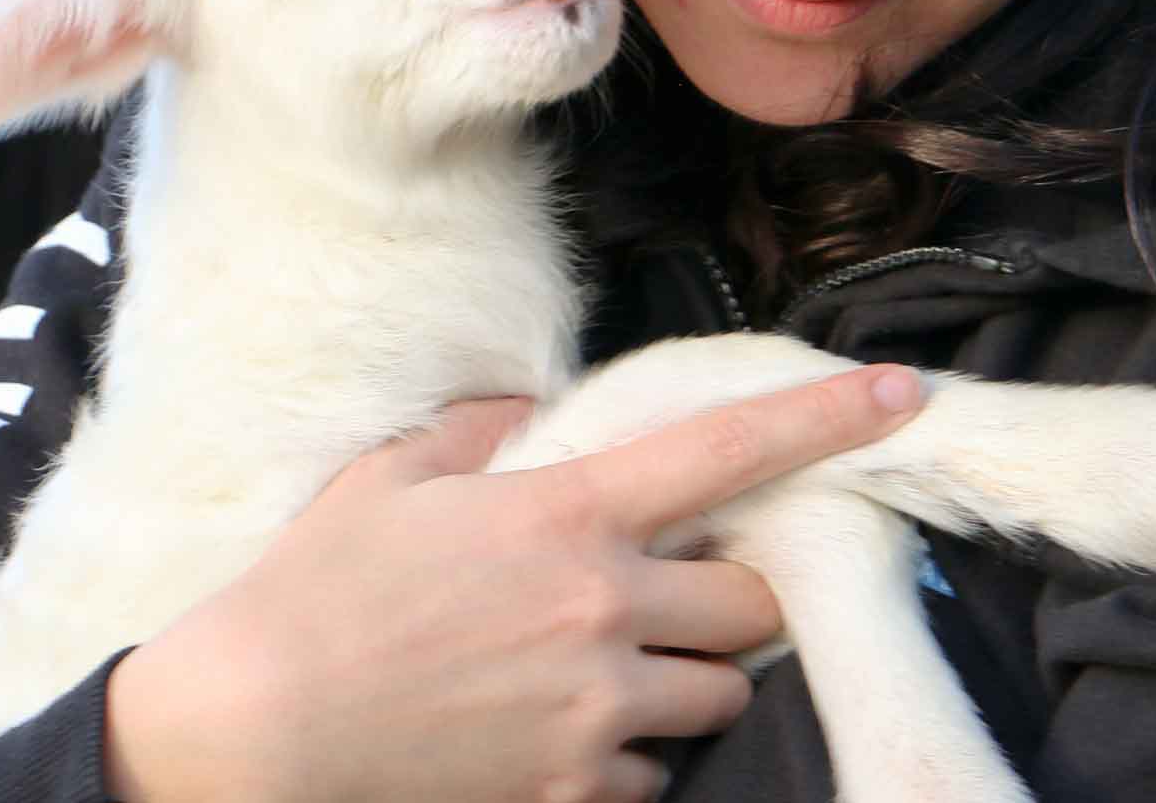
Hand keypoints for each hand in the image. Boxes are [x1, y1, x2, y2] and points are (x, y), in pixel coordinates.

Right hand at [103, 363, 922, 802]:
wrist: (254, 731)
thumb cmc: (321, 586)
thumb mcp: (396, 476)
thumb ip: (485, 431)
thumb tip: (536, 415)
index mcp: (568, 514)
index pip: (727, 449)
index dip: (827, 419)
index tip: (901, 393)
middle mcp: (603, 609)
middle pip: (755, 604)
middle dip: (742, 595)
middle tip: (687, 586)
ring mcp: (595, 710)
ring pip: (716, 692)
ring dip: (687, 674)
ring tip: (608, 663)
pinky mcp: (574, 792)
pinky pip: (655, 768)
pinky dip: (632, 746)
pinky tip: (563, 726)